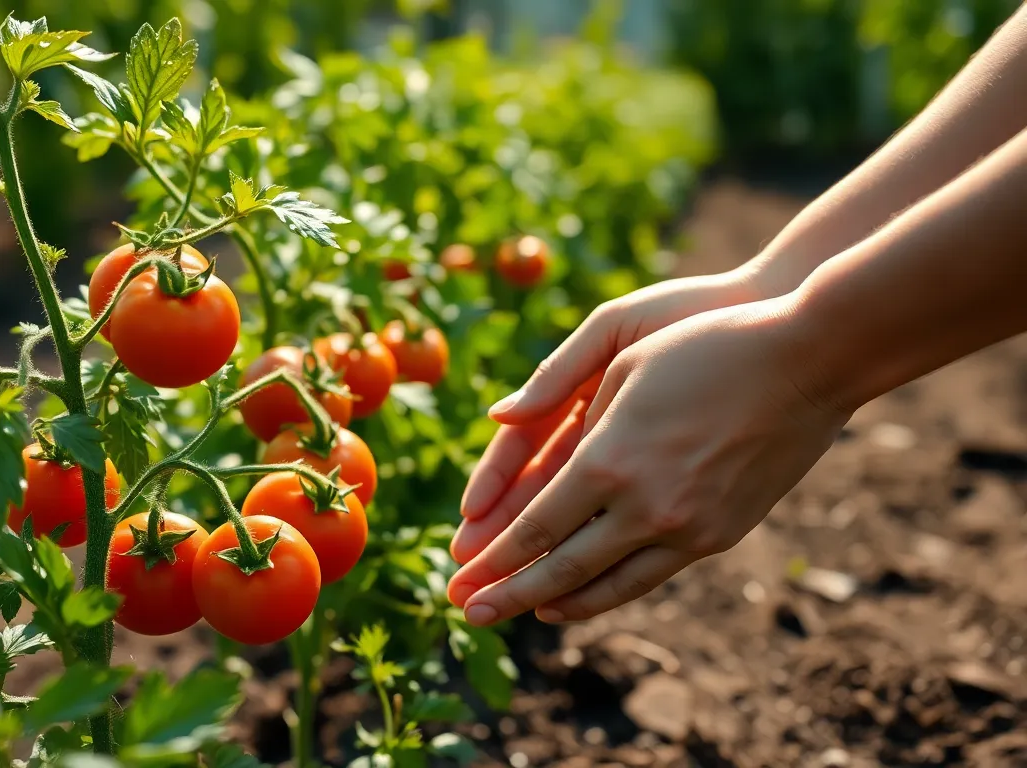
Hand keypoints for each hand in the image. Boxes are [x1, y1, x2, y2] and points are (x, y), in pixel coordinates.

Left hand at [447, 300, 849, 624]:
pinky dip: (607, 593)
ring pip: (606, 585)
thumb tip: (500, 420)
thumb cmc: (705, 344)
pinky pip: (649, 577)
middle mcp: (645, 506)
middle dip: (508, 595)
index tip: (457, 578)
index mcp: (611, 459)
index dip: (492, 558)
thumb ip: (556, 397)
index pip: (534, 526)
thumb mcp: (620, 355)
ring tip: (519, 617)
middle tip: (466, 614)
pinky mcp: (719, 536)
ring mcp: (687, 528)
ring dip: (555, 604)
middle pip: (560, 568)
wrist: (810, 361)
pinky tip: (579, 600)